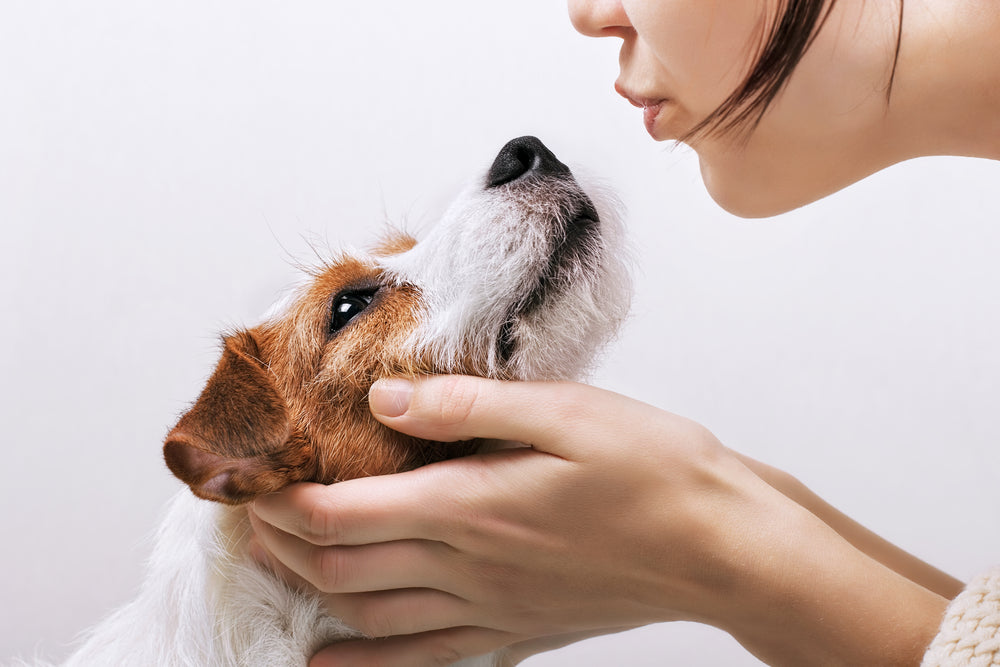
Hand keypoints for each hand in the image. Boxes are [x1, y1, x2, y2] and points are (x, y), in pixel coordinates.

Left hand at [249, 376, 948, 666]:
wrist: (718, 545)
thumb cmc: (650, 469)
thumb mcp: (562, 411)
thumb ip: (464, 407)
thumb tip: (381, 401)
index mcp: (471, 506)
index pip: (340, 514)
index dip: (281, 501)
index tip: (252, 478)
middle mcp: (468, 566)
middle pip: (340, 566)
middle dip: (280, 542)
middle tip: (250, 512)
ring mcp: (489, 608)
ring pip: (370, 614)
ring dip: (311, 589)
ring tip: (278, 564)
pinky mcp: (514, 629)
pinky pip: (422, 658)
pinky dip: (367, 658)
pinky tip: (334, 658)